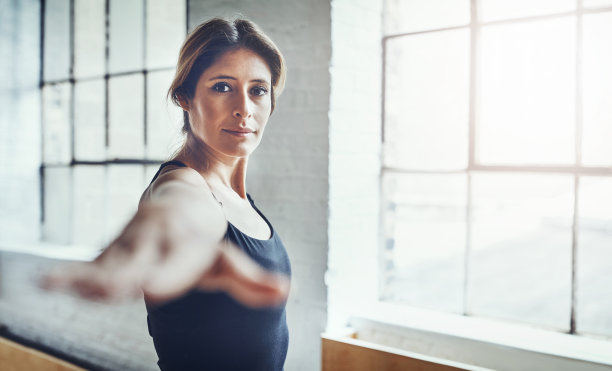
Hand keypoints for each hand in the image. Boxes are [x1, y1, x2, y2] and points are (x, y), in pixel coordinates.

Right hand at [41, 202, 289, 307]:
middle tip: (111, 288)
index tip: (153, 288)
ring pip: (107, 263)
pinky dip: (67, 275)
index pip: (173, 265)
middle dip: (123, 276)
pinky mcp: (110, 253)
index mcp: (182, 246)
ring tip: (62, 286)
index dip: (165, 276)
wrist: (180, 201)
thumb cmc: (203, 238)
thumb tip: (285, 292)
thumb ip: (252, 280)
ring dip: (87, 276)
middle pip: (137, 262)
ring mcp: (129, 246)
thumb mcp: (228, 260)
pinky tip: (43, 284)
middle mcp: (153, 243)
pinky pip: (86, 266)